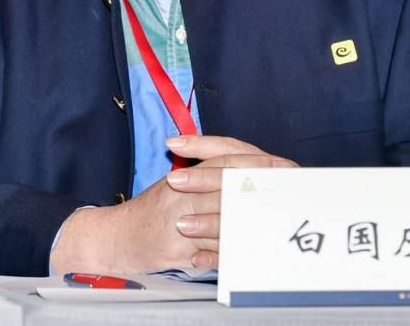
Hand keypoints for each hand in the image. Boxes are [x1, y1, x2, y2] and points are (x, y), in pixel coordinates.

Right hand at [48, 135, 294, 274]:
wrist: (116, 237)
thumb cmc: (153, 210)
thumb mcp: (179, 183)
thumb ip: (212, 174)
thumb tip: (258, 172)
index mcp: (186, 174)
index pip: (229, 157)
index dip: (261, 163)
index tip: (287, 170)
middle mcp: (181, 192)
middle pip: (232, 187)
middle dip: (264, 192)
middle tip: (293, 197)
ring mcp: (177, 220)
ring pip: (225, 219)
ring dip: (253, 222)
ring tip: (278, 223)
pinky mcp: (174, 248)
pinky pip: (210, 250)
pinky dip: (231, 252)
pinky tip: (249, 252)